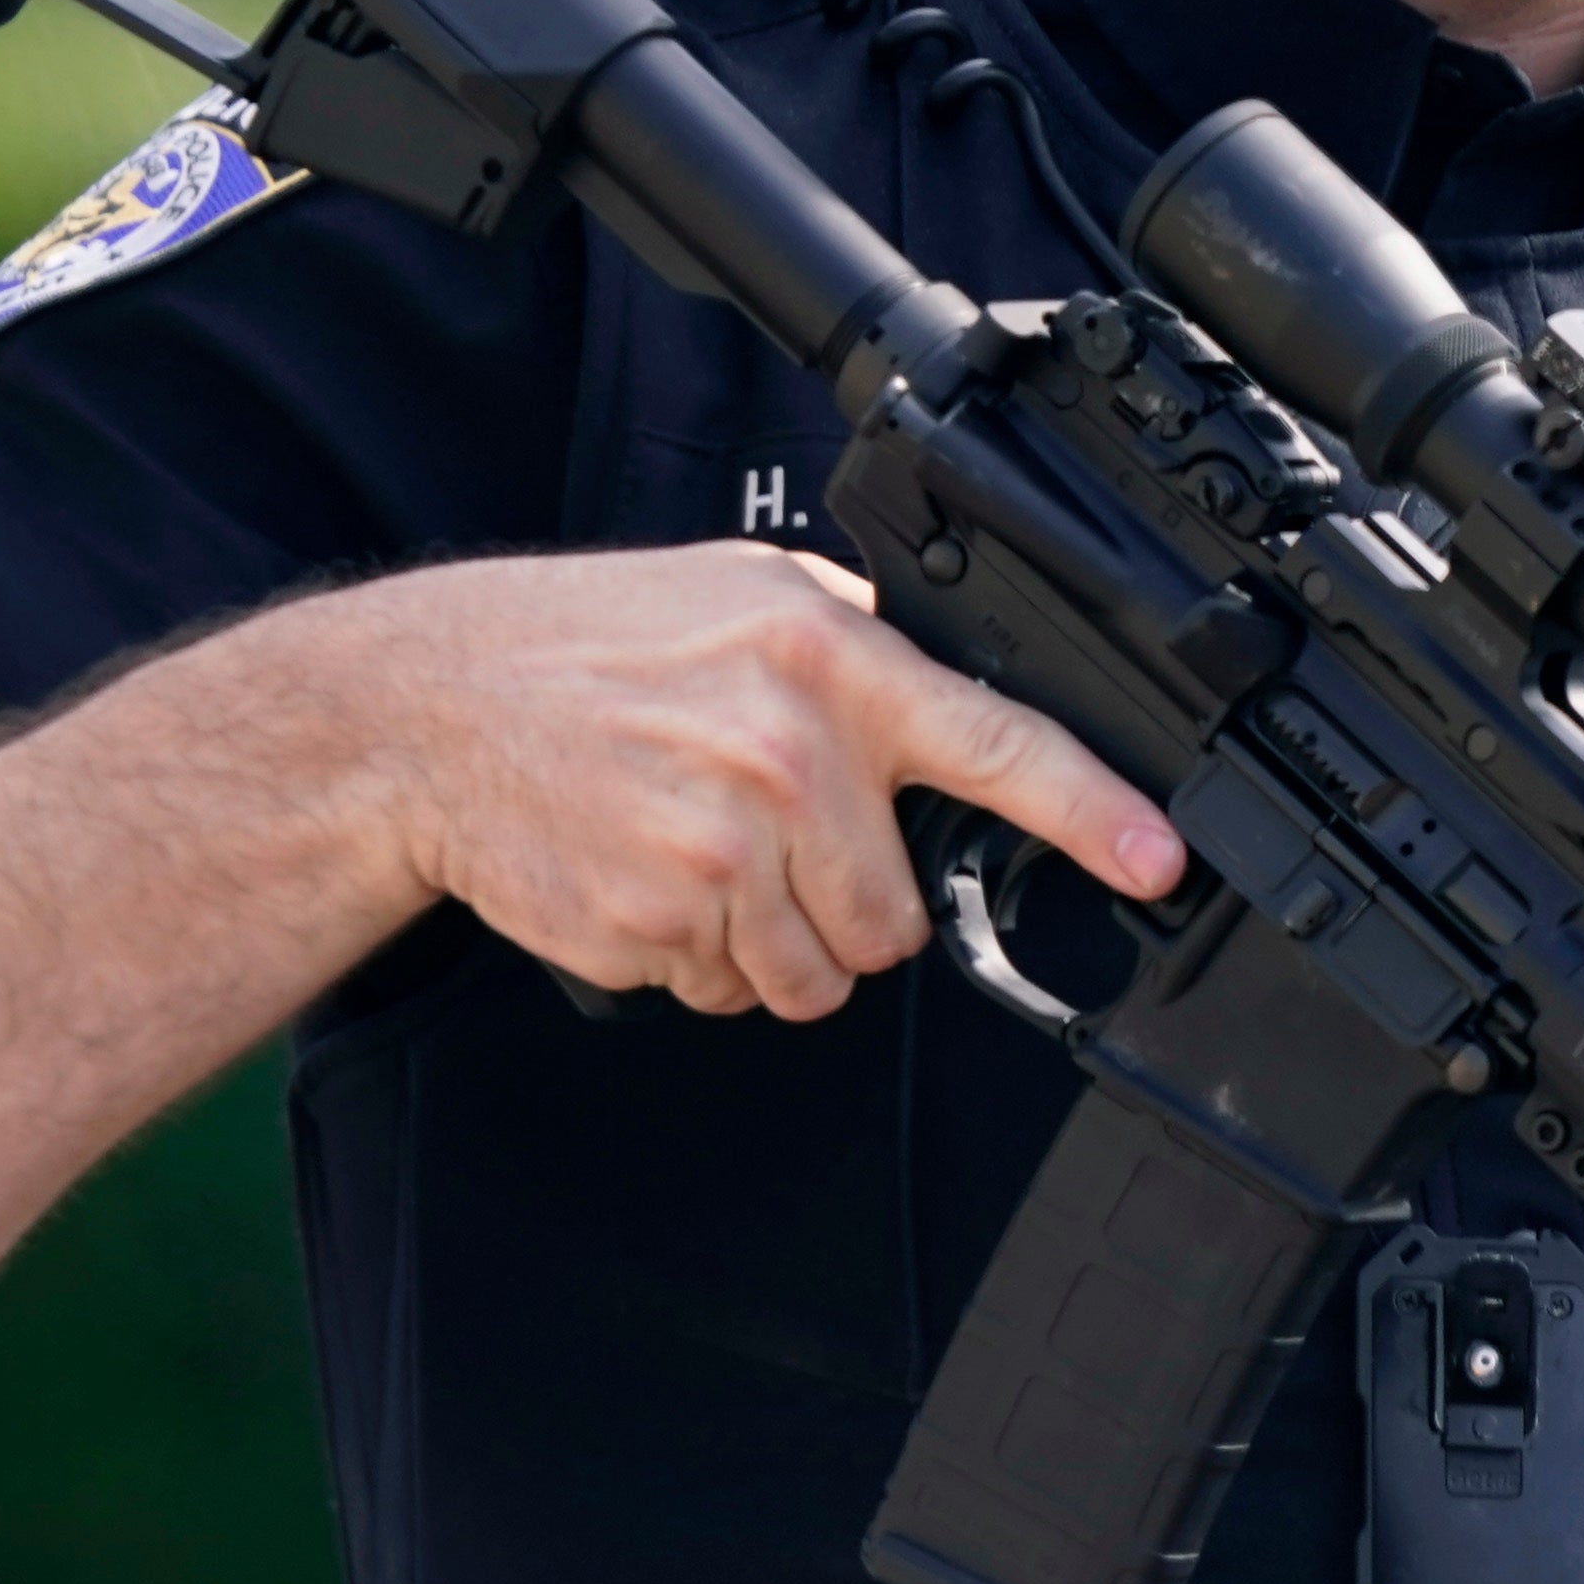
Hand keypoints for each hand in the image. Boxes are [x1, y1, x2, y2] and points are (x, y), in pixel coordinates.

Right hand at [325, 544, 1185, 1021]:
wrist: (426, 710)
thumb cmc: (585, 645)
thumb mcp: (739, 591)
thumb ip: (858, 641)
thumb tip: (956, 690)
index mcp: (827, 658)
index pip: (996, 744)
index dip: (1092, 813)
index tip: (1157, 860)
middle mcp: (788, 752)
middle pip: (892, 912)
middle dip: (843, 902)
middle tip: (765, 840)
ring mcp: (722, 846)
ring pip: (816, 972)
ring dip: (769, 943)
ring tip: (695, 854)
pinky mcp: (658, 921)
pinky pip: (729, 992)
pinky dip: (697, 961)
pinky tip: (645, 880)